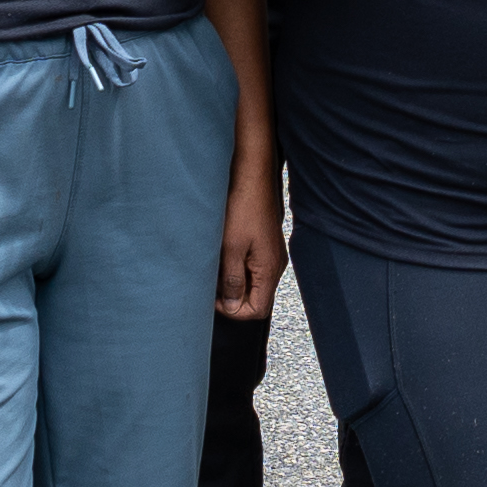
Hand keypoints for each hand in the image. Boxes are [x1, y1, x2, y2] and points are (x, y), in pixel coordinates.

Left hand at [220, 155, 282, 315]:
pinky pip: (253, 267)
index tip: (214, 298)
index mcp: (270, 269)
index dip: (234, 311)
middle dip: (232, 296)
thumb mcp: (231, 248)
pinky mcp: (265, 244)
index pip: (257, 310)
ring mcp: (272, 254)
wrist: (253, 175)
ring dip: (233, 280)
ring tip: (216, 266)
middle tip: (211, 282)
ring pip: (253, 282)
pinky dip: (237, 267)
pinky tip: (223, 254)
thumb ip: (233, 280)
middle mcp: (275, 265)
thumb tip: (234, 306)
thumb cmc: (243, 206)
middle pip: (257, 298)